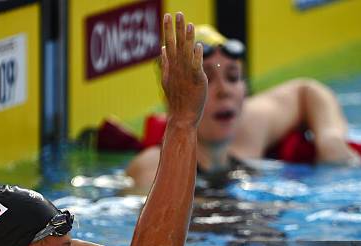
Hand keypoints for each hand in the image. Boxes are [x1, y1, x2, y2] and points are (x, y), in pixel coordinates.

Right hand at [161, 12, 206, 126]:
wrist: (182, 116)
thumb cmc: (177, 100)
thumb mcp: (167, 80)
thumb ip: (165, 64)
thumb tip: (163, 49)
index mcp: (171, 67)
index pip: (169, 44)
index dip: (168, 30)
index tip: (167, 16)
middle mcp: (177, 68)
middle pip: (176, 45)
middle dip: (176, 29)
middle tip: (177, 13)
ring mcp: (186, 74)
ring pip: (186, 53)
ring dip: (187, 38)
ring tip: (189, 24)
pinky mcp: (196, 80)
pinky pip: (196, 66)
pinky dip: (196, 56)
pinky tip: (198, 45)